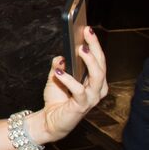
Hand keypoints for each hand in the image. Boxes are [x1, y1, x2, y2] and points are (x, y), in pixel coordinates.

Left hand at [40, 26, 107, 140]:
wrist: (49, 120)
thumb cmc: (56, 99)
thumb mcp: (55, 77)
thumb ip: (58, 66)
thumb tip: (61, 56)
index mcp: (94, 80)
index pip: (98, 59)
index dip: (94, 44)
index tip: (88, 29)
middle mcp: (97, 88)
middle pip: (101, 65)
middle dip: (95, 47)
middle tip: (87, 33)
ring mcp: (91, 98)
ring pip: (97, 76)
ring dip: (90, 61)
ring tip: (80, 48)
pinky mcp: (82, 106)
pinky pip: (79, 90)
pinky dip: (69, 79)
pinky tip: (59, 72)